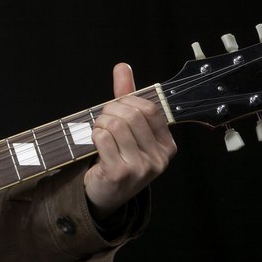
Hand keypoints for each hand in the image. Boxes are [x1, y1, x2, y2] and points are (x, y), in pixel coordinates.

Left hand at [84, 63, 176, 219]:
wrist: (104, 194)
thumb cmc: (117, 157)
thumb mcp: (127, 128)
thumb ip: (126, 97)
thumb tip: (122, 67)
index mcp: (166, 145)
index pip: (149, 109)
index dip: (127, 101)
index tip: (116, 107)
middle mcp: (159, 158)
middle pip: (131, 115)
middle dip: (110, 111)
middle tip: (102, 119)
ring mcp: (141, 168)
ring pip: (116, 125)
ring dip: (100, 123)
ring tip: (98, 131)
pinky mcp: (120, 174)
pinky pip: (103, 139)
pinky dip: (94, 135)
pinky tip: (95, 143)